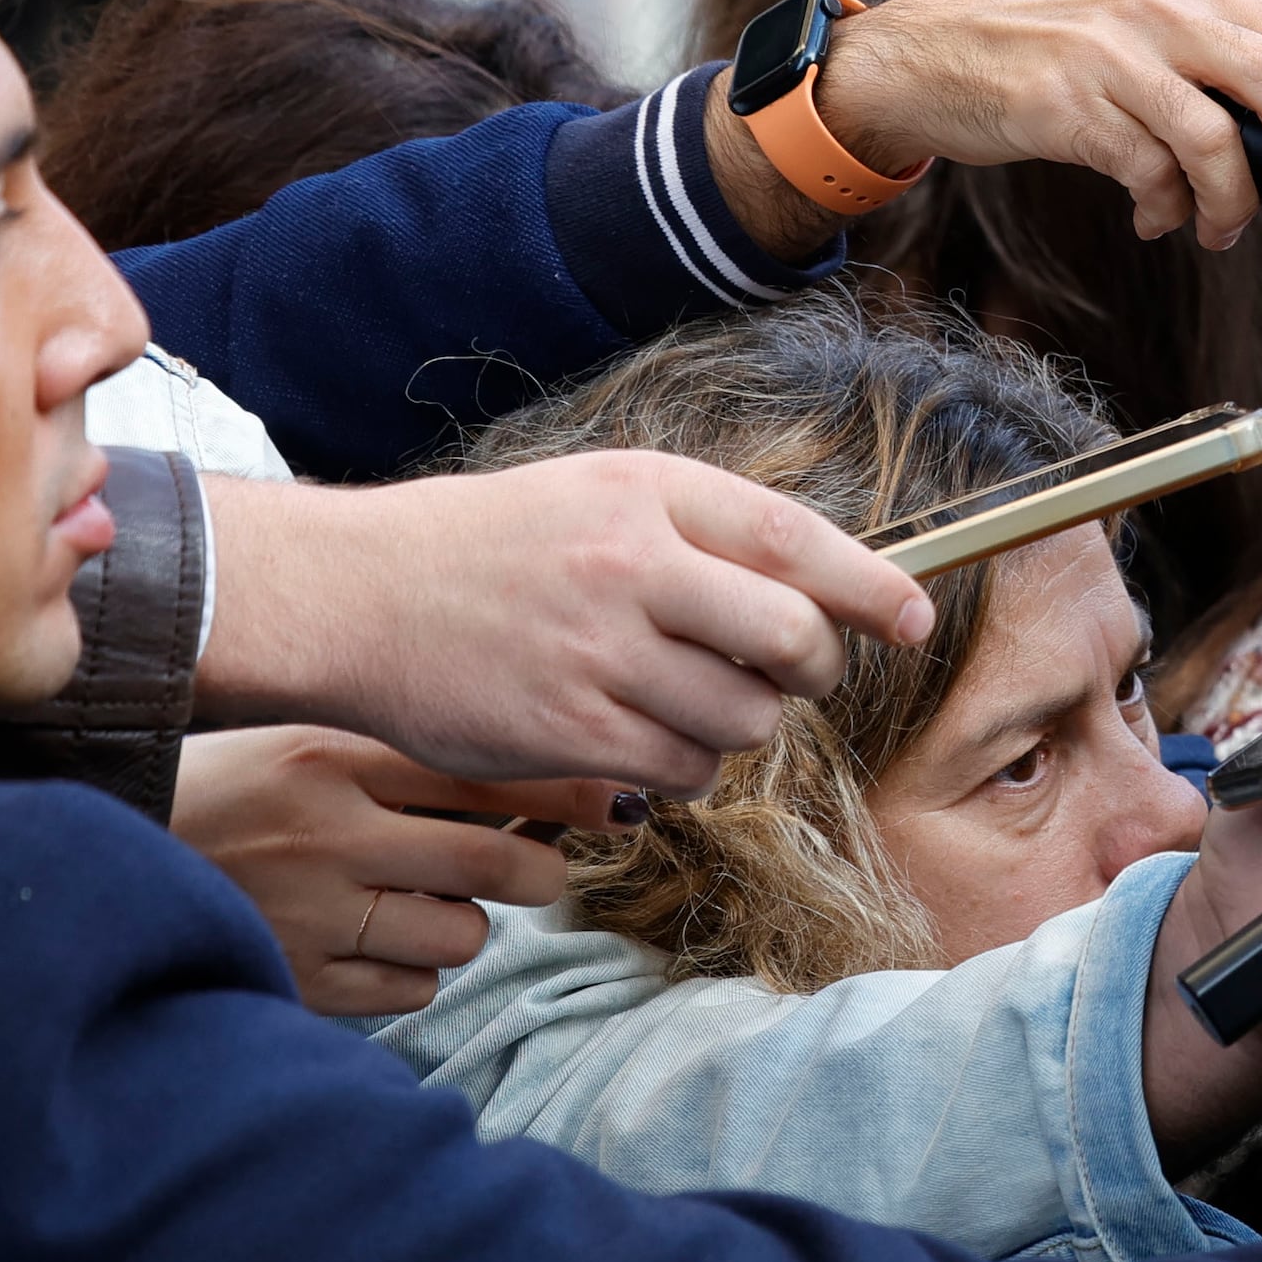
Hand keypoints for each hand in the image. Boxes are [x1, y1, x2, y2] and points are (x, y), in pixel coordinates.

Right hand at [168, 731, 620, 1020]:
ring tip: (410, 900)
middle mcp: (324, 838)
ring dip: (459, 923)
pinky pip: (412, 990)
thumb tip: (546, 787)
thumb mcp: (305, 745)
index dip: (571, 793)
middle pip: (500, 865)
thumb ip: (406, 761)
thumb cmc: (222, 795)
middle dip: (536, 870)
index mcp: (327, 761)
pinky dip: (410, 971)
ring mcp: (309, 916)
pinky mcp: (296, 981)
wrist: (103, 859)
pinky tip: (370, 941)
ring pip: (463, 936)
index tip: (620, 803)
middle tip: (528, 865)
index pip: (486, 775)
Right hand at [203, 458, 935, 799]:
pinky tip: (648, 738)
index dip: (873, 587)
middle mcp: (630, 567)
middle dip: (815, 666)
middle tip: (793, 670)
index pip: (795, 541)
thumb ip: (704, 534)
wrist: (348, 594)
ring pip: (747, 715)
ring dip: (745, 721)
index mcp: (645, 494)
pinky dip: (687, 765)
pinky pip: (684, 767)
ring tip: (693, 699)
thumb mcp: (597, 496)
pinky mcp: (570, 730)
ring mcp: (599, 652)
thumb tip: (823, 591)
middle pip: (793, 638)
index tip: (913, 620)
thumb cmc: (486, 547)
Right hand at [710, 0, 1261, 259]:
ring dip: (1235, 204)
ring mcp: (1117, 53)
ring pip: (1215, 137)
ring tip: (1221, 232)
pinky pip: (1147, 170)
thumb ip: (1233, 79)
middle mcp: (1170, 12)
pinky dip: (1166, 208)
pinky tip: (1157, 218)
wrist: (936, 53)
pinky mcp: (1067, 102)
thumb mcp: (1159, 43)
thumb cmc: (1068, 57)